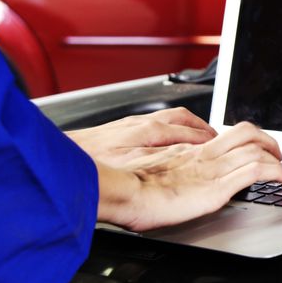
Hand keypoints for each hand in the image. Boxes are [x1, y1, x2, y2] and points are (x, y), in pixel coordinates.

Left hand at [67, 107, 216, 166]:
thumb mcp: (132, 164)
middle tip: (218, 141)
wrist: (59, 158)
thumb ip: (162, 157)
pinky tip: (168, 139)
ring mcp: (132, 124)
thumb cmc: (91, 163)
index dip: (209, 139)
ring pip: (170, 118)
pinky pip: (156, 123)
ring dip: (188, 126)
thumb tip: (188, 155)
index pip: (191, 131)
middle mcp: (143, 123)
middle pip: (184, 119)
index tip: (222, 146)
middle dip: (204, 130)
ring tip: (200, 136)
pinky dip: (170, 129)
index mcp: (150, 130)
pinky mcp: (121, 128)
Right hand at [95, 122, 281, 231]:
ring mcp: (212, 170)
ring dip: (276, 157)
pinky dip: (276, 173)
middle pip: (246, 133)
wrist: (119, 192)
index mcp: (188, 151)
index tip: (254, 147)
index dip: (245, 137)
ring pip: (255, 149)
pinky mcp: (217, 187)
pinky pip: (256, 171)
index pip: (225, 134)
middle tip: (276, 153)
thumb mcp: (148, 171)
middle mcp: (203, 155)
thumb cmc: (125, 186)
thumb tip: (173, 178)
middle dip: (267, 141)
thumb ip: (166, 170)